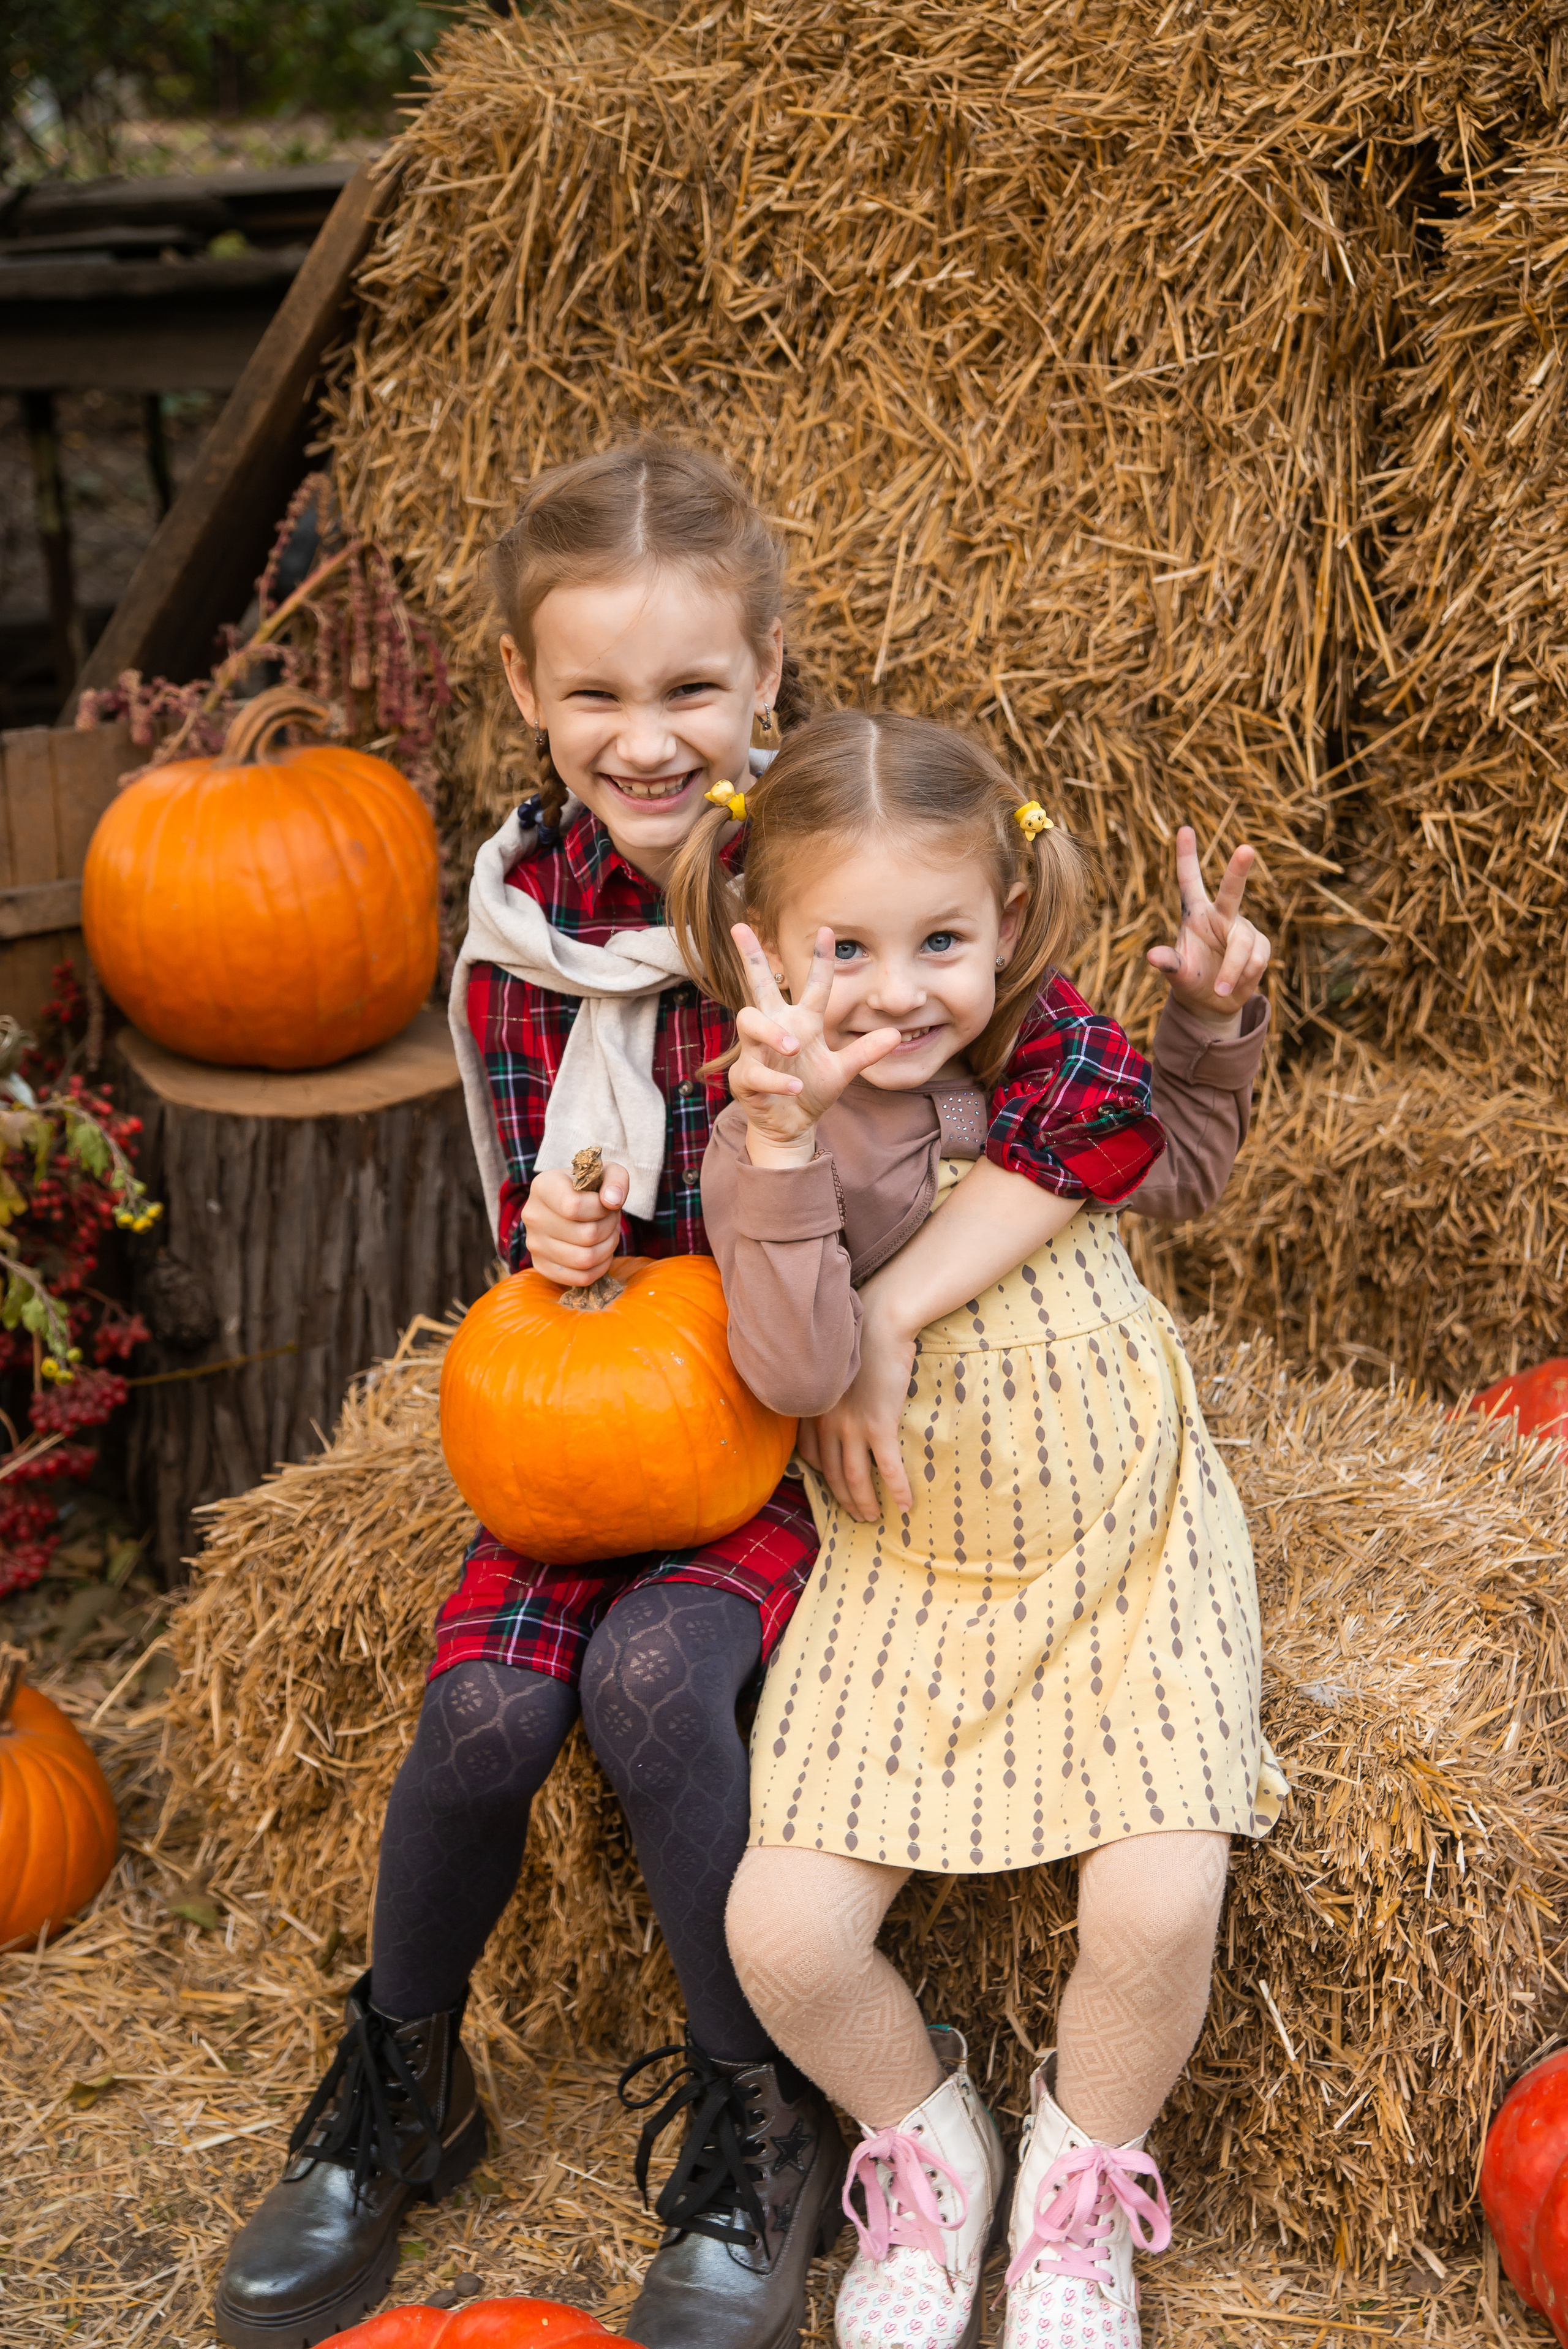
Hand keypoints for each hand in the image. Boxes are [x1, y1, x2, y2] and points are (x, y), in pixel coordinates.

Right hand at [521, 1160, 627, 1285]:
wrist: (568, 1203)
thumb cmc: (588, 1187)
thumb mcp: (605, 1172)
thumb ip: (616, 1179)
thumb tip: (613, 1200)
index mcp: (543, 1186)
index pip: (574, 1207)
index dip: (601, 1209)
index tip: (606, 1202)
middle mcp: (532, 1215)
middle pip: (586, 1235)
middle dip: (610, 1228)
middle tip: (611, 1219)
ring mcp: (534, 1243)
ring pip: (585, 1259)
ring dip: (608, 1248)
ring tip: (607, 1234)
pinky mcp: (541, 1265)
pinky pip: (580, 1278)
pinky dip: (600, 1267)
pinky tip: (601, 1251)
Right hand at [730, 924, 900, 1165]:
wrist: (791, 1126)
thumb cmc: (811, 1090)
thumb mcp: (843, 1071)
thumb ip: (865, 1052)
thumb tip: (895, 1034)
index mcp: (801, 1022)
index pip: (811, 985)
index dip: (820, 959)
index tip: (827, 930)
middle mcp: (776, 1028)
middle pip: (757, 984)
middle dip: (749, 956)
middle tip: (740, 927)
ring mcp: (756, 1050)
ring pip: (750, 1022)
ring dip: (772, 1033)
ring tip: (794, 1047)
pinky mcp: (745, 1076)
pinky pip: (756, 1069)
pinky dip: (777, 1078)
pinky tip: (795, 1087)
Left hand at [799, 1303, 916, 1522]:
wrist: (880, 1324)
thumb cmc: (861, 1342)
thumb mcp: (835, 1371)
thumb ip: (830, 1393)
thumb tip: (841, 1407)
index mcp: (815, 1409)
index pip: (810, 1456)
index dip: (821, 1478)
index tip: (832, 1487)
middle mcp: (827, 1422)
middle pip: (832, 1474)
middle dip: (843, 1500)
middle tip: (857, 1516)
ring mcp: (851, 1426)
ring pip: (855, 1478)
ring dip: (864, 1503)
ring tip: (873, 1518)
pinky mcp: (879, 1425)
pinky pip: (887, 1468)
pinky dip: (897, 1490)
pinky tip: (905, 1505)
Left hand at [1146, 825, 1270, 1031]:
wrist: (1214, 1002)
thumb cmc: (1191, 980)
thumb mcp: (1177, 973)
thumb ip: (1168, 962)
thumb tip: (1152, 956)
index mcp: (1195, 913)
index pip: (1190, 880)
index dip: (1187, 856)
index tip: (1184, 829)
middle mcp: (1222, 915)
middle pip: (1232, 890)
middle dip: (1239, 870)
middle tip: (1246, 849)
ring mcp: (1243, 928)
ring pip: (1243, 944)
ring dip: (1232, 970)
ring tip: (1220, 989)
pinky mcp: (1261, 945)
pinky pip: (1256, 959)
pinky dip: (1244, 976)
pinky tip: (1235, 985)